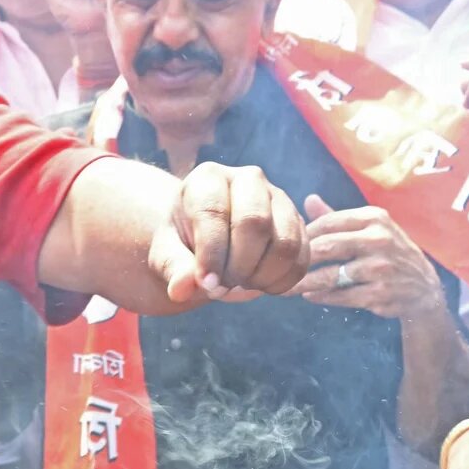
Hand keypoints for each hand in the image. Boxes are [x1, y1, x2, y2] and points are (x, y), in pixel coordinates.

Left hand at [152, 163, 306, 302]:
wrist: (209, 240)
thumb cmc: (184, 242)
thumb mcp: (167, 253)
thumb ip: (173, 268)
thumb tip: (183, 289)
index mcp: (209, 178)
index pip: (214, 212)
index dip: (211, 254)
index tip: (206, 284)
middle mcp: (249, 180)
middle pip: (255, 223)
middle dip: (239, 267)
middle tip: (222, 288)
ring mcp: (279, 199)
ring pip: (285, 243)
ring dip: (261, 276)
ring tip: (239, 284)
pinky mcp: (298, 223)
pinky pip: (301, 259)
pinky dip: (281, 282)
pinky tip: (258, 284)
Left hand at [292, 194, 445, 322]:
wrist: (423, 288)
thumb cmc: (388, 254)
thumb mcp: (371, 228)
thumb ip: (338, 217)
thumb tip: (308, 199)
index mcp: (375, 218)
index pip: (329, 222)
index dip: (305, 234)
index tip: (289, 243)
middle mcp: (380, 240)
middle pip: (327, 247)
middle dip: (299, 259)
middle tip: (278, 266)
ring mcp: (381, 268)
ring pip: (331, 275)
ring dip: (305, 282)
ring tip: (285, 287)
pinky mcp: (380, 294)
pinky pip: (342, 296)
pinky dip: (322, 296)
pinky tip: (310, 296)